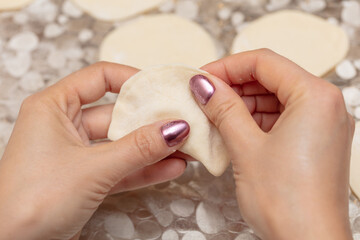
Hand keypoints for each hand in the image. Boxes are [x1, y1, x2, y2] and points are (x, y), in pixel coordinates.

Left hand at [0, 62, 189, 239]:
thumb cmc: (31, 202)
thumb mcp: (93, 168)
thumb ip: (137, 148)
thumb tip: (174, 128)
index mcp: (53, 107)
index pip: (100, 78)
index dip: (132, 80)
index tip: (161, 89)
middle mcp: (64, 126)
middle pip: (117, 113)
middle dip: (151, 121)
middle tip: (182, 122)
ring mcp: (76, 155)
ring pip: (121, 144)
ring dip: (152, 148)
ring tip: (185, 146)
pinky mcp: (85, 179)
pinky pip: (120, 168)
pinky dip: (144, 169)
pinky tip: (170, 168)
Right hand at [190, 49, 353, 239]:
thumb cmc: (285, 200)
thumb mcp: (245, 146)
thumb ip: (223, 107)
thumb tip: (203, 83)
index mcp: (316, 96)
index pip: (264, 62)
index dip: (227, 66)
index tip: (201, 77)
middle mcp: (326, 105)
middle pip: (271, 78)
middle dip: (234, 86)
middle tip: (203, 96)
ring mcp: (322, 124)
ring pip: (274, 98)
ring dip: (242, 104)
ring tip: (213, 114)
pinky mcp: (315, 141)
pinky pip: (281, 118)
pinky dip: (255, 120)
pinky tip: (232, 128)